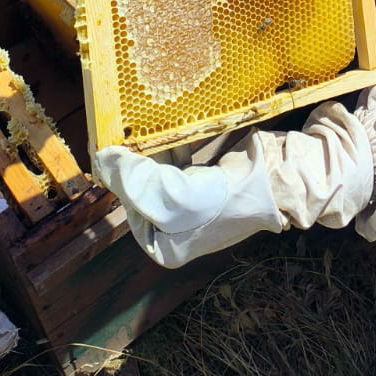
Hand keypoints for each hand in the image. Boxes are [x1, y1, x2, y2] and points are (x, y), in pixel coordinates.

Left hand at [95, 144, 282, 269]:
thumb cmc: (222, 201)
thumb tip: (101, 159)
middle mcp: (175, 229)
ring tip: (149, 129)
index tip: (115, 151)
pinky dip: (175, 147)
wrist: (275, 184)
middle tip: (131, 135)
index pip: (131, 209)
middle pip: (146, 190)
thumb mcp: (173, 197)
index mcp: (165, 246)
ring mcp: (192, 204)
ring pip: (162, 174)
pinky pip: (182, 164)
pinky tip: (172, 132)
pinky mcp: (207, 182)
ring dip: (155, 151)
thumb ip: (134, 180)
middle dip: (140, 163)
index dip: (123, 181)